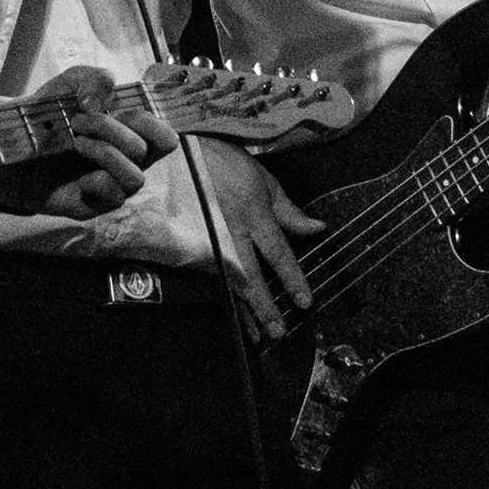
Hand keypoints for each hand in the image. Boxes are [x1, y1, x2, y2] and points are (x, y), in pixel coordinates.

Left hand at [0, 65, 175, 219]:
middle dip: (120, 126)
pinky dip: (99, 175)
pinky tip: (76, 161)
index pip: (165, 135)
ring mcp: (109, 185)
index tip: (122, 107)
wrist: (5, 143)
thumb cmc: (43, 115)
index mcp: (127, 135)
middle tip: (81, 118)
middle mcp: (124, 162)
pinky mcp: (91, 205)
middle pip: (157, 148)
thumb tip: (102, 102)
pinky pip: (114, 195)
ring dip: (106, 148)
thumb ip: (92, 78)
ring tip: (74, 136)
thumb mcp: (67, 84)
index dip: (153, 120)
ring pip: (137, 175)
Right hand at [185, 138, 324, 340]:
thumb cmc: (221, 162)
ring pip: (228, 283)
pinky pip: (209, 278)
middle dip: (265, 306)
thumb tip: (317, 228)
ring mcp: (207, 241)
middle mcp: (230, 232)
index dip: (292, 279)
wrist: (172, 154)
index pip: (277, 253)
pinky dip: (222, 298)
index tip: (304, 302)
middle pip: (250, 277)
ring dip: (243, 311)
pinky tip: (231, 314)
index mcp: (253, 214)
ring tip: (257, 335)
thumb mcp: (260, 177)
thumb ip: (287, 208)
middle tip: (278, 332)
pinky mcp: (189, 246)